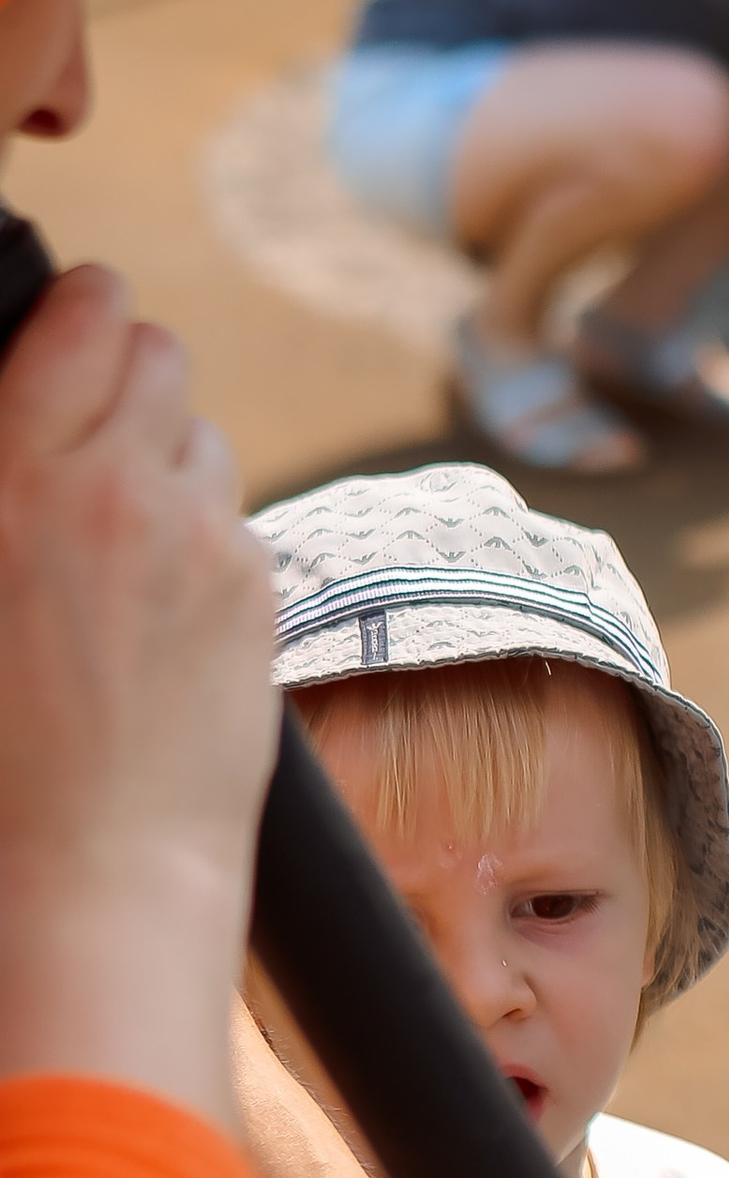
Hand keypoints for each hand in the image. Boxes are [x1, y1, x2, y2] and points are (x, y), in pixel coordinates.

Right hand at [0, 263, 275, 1120]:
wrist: (85, 866)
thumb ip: (2, 477)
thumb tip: (21, 424)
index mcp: (10, 475)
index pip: (82, 310)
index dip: (78, 314)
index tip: (64, 334)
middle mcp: (108, 486)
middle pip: (156, 348)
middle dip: (124, 375)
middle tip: (88, 438)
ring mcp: (194, 534)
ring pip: (201, 430)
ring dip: (164, 457)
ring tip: (114, 536)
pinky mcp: (254, 585)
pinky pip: (229, 515)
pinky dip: (198, 536)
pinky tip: (154, 608)